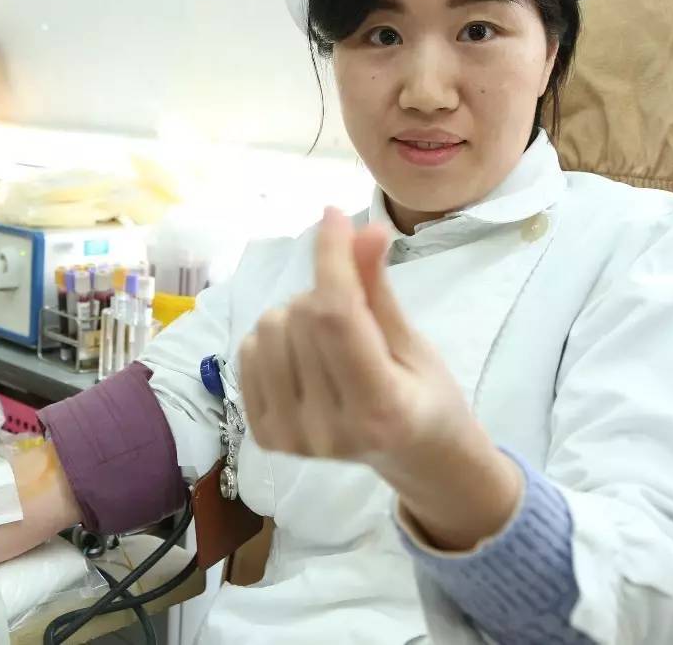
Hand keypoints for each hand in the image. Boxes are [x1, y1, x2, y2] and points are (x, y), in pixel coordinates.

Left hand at [238, 206, 520, 548]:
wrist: (412, 458)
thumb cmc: (424, 395)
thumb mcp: (414, 343)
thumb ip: (378, 291)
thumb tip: (366, 230)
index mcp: (381, 408)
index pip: (338, 317)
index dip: (331, 258)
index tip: (333, 215)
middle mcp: (329, 430)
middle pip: (302, 317)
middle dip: (326, 292)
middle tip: (354, 314)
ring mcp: (291, 438)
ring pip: (269, 329)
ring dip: (297, 316)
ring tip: (329, 341)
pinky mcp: (265, 437)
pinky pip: (248, 352)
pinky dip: (274, 339)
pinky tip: (303, 358)